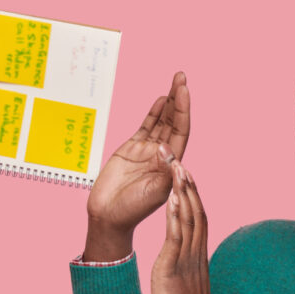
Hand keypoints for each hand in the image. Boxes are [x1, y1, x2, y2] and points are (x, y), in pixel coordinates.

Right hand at [83, 72, 189, 261]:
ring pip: (162, 121)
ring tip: (176, 81)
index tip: (184, 91)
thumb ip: (163, 172)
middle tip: (181, 77)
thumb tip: (165, 149)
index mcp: (172, 166)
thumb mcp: (154, 193)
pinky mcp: (132, 149)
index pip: (181, 132)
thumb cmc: (133, 210)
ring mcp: (148, 151)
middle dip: (179, 100)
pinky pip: (147, 126)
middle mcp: (163, 156)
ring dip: (169, 102)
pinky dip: (154, 113)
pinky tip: (161, 99)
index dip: (183, 111)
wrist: (109, 215)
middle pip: (175, 122)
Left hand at [150, 155, 219, 293]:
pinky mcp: (174, 270)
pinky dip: (175, 216)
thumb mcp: (189, 291)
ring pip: (189, 219)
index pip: (199, 220)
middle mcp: (196, 256)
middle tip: (180, 159)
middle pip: (197, 212)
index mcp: (199, 260)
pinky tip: (173, 198)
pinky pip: (176, 238)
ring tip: (177, 167)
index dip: (194, 196)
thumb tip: (186, 272)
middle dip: (188, 185)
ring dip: (183, 192)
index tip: (187, 176)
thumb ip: (189, 276)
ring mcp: (187, 261)